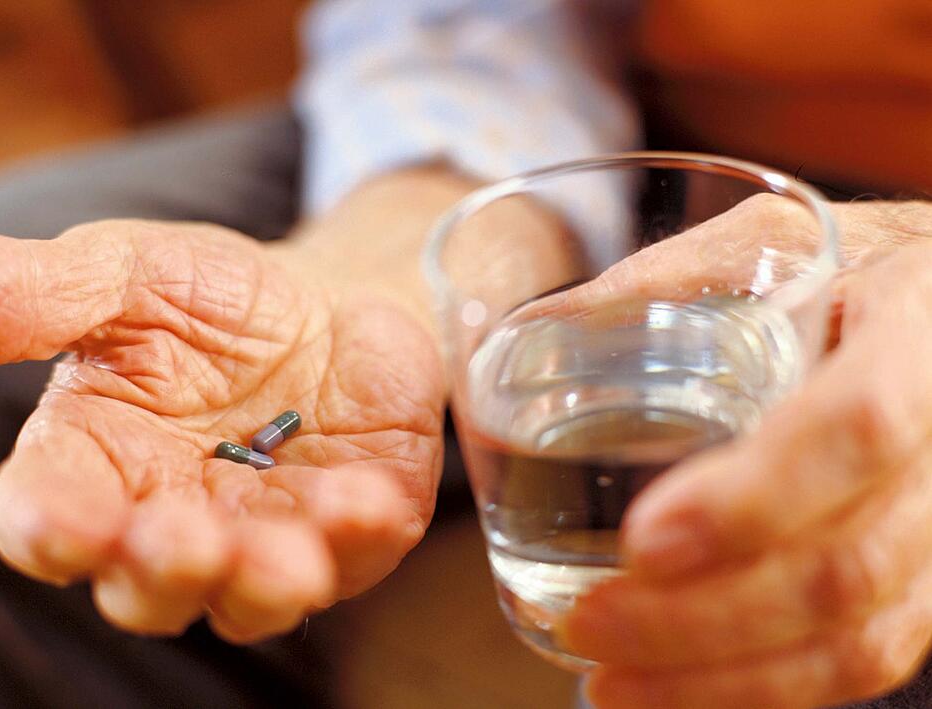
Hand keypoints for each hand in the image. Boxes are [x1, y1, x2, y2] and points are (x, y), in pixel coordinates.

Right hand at [0, 168, 472, 641]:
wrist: (336, 304)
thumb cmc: (219, 300)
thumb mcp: (131, 273)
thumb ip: (43, 292)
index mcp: (99, 464)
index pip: (49, 519)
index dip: (50, 528)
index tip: (63, 522)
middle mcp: (174, 519)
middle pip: (147, 587)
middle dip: (162, 571)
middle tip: (183, 537)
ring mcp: (266, 534)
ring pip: (249, 597)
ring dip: (263, 580)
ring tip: (286, 555)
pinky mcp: (350, 529)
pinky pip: (352, 551)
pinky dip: (355, 531)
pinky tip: (361, 494)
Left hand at [562, 199, 931, 707]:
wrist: (929, 310)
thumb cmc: (844, 264)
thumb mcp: (766, 241)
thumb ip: (668, 279)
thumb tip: (541, 328)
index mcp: (916, 331)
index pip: (856, 428)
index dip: (754, 498)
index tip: (641, 542)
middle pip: (849, 564)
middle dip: (708, 616)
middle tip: (590, 621)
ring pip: (861, 637)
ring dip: (726, 678)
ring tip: (611, 684)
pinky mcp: (927, 575)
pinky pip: (867, 655)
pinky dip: (767, 690)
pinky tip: (678, 694)